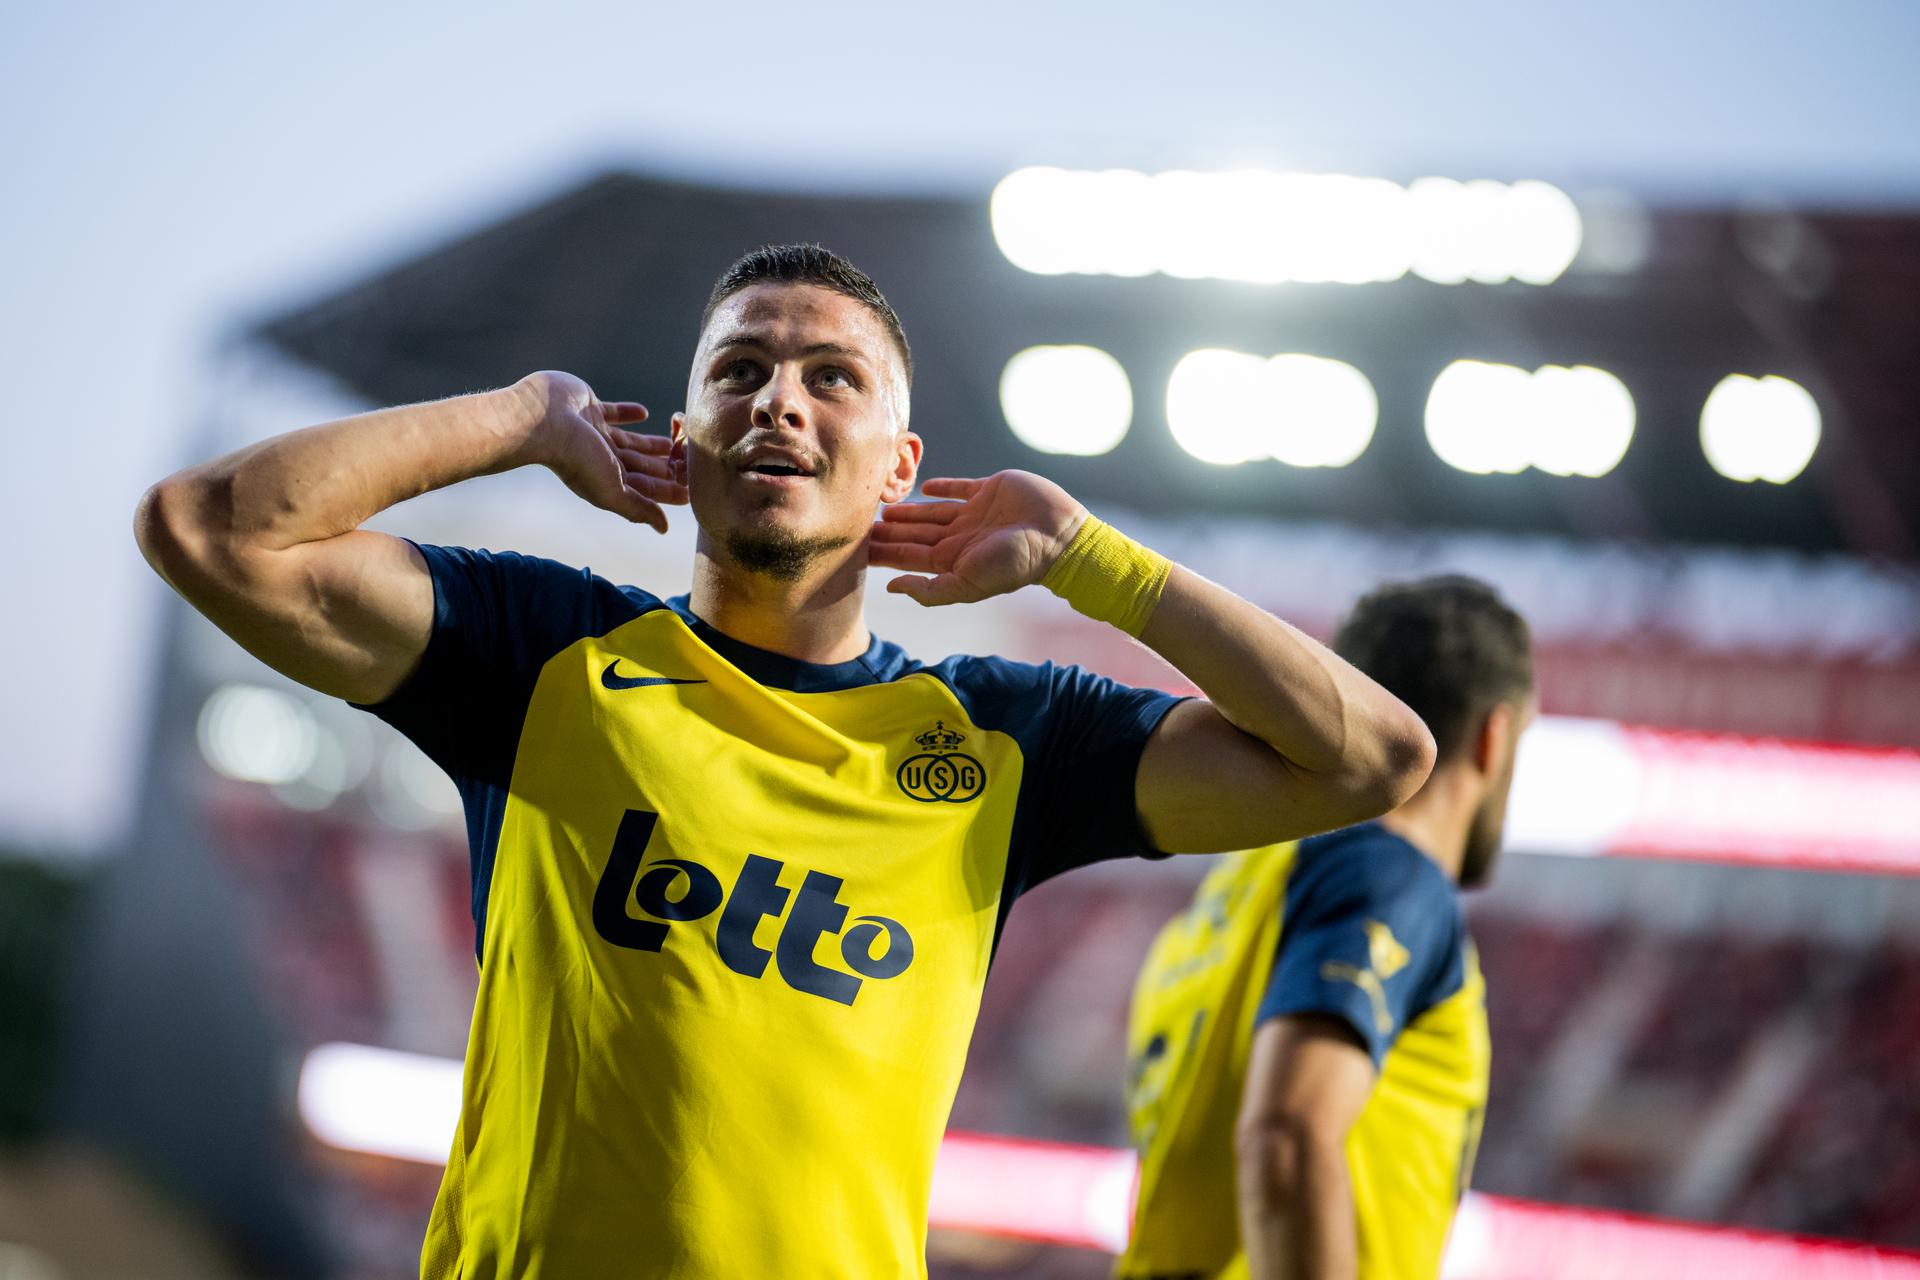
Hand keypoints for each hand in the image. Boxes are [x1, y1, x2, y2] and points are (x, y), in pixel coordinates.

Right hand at [515, 370, 687, 532]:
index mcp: (606, 480)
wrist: (542, 419)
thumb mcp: (612, 490)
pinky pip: (614, 412)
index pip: (644, 490)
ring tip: (672, 444)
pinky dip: (629, 413)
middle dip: (663, 468)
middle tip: (690, 465)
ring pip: (630, 441)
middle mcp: (600, 459)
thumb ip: (638, 509)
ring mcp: (594, 433)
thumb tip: (663, 529)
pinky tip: (644, 413)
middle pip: (640, 466)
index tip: (692, 491)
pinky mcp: (589, 407)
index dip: (667, 492)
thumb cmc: (576, 458)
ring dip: (650, 444)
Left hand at [869, 471, 1085, 605]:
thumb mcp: (968, 583)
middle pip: (915, 534)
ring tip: (884, 507)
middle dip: (889, 532)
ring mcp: (974, 514)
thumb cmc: (1013, 564)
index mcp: (953, 560)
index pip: (908, 556)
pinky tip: (923, 487)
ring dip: (909, 510)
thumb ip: (929, 590)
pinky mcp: (988, 490)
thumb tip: (891, 590)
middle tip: (859, 523)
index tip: (855, 547)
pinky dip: (942, 487)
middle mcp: (960, 537)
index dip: (883, 552)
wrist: (1057, 536)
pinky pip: (959, 487)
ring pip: (932, 512)